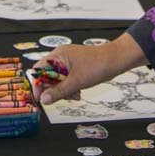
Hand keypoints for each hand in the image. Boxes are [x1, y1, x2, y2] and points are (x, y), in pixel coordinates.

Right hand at [32, 34, 146, 104]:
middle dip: (53, 89)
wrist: (115, 61)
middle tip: (62, 97)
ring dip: (63, 90)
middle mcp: (61, 57)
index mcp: (58, 55)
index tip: (41, 97)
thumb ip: (59, 91)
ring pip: (57, 80)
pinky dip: (69, 88)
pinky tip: (77, 93)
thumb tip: (44, 100)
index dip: (38, 84)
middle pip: (47, 76)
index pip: (39, 70)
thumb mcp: (76, 82)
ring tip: (73, 95)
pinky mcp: (75, 68)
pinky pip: (66, 80)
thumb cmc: (97, 66)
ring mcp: (68, 62)